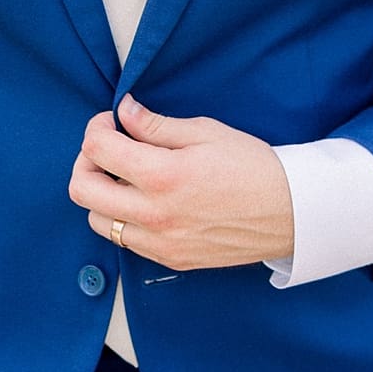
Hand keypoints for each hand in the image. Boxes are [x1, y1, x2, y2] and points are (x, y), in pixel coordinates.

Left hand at [68, 95, 293, 269]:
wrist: (291, 212)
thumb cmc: (253, 166)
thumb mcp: (205, 132)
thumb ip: (156, 125)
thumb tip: (124, 112)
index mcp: (162, 176)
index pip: (97, 149)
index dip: (96, 128)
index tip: (110, 122)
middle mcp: (154, 214)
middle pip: (81, 190)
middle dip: (85, 161)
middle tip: (106, 148)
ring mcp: (160, 243)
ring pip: (97, 220)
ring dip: (102, 193)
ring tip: (126, 176)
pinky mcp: (170, 259)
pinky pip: (126, 240)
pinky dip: (123, 218)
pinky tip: (145, 200)